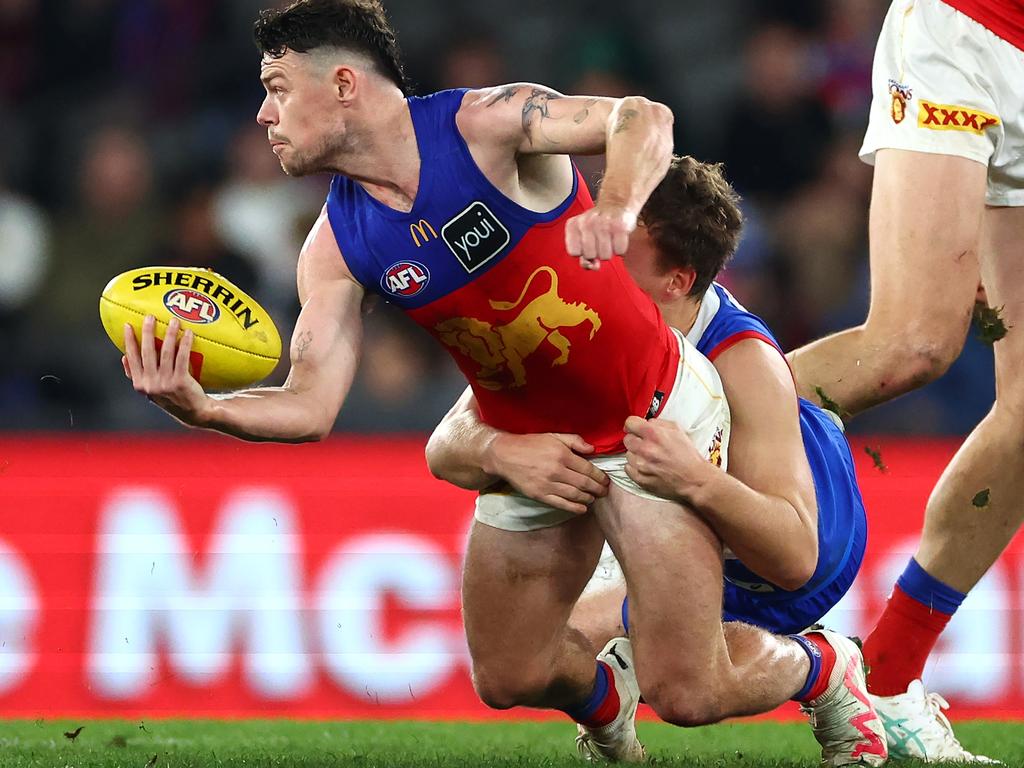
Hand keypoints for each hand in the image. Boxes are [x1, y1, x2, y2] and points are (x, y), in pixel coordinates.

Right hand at [123, 315, 210, 425]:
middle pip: (147, 352)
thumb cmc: (172, 398)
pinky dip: (184, 343)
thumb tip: (124, 356)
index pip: (131, 359)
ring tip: (173, 321)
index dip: (128, 341)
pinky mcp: (181, 382)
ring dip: (168, 334)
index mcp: (140, 384)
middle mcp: (150, 384)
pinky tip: (188, 333)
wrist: (194, 412)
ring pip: (165, 352)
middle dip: (147, 332)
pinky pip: (182, 357)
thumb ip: (137, 375)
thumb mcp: (150, 390)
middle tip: (150, 316)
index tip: (127, 325)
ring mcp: (165, 383)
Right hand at [485, 432, 609, 514]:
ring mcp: (548, 484)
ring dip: (588, 498)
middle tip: (604, 492)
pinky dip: (574, 508)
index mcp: (562, 454)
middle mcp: (556, 470)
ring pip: (575, 495)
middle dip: (598, 489)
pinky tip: (582, 508)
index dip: (600, 477)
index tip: (605, 480)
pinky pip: (561, 504)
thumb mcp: (553, 436)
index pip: (588, 469)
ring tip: (593, 498)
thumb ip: (574, 441)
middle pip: (584, 483)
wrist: (505, 455)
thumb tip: (592, 450)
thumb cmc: (530, 444)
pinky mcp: (539, 495)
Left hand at [565, 204, 636, 270]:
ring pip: (605, 256)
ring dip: (609, 251)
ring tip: (609, 239)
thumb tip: (591, 267)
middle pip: (590, 255)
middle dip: (596, 253)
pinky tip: (617, 238)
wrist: (616, 204)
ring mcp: (603, 224)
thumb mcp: (583, 236)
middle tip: (600, 241)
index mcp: (574, 225)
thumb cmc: (598, 224)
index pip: (574, 252)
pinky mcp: (620, 227)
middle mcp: (587, 223)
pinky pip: (620, 251)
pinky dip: (620, 248)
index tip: (586, 245)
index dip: (582, 252)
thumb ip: (582, 255)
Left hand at [622, 416, 714, 500]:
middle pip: (627, 439)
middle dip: (635, 440)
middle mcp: (645, 448)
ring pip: (628, 454)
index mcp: (654, 434)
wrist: (694, 479)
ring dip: (636, 454)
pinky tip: (647, 467)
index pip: (630, 423)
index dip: (633, 425)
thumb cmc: (688, 455)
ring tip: (649, 458)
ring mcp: (641, 465)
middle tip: (646, 444)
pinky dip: (635, 467)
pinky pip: (628, 468)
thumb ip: (659, 423)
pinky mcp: (640, 479)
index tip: (635, 428)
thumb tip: (646, 423)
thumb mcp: (678, 430)